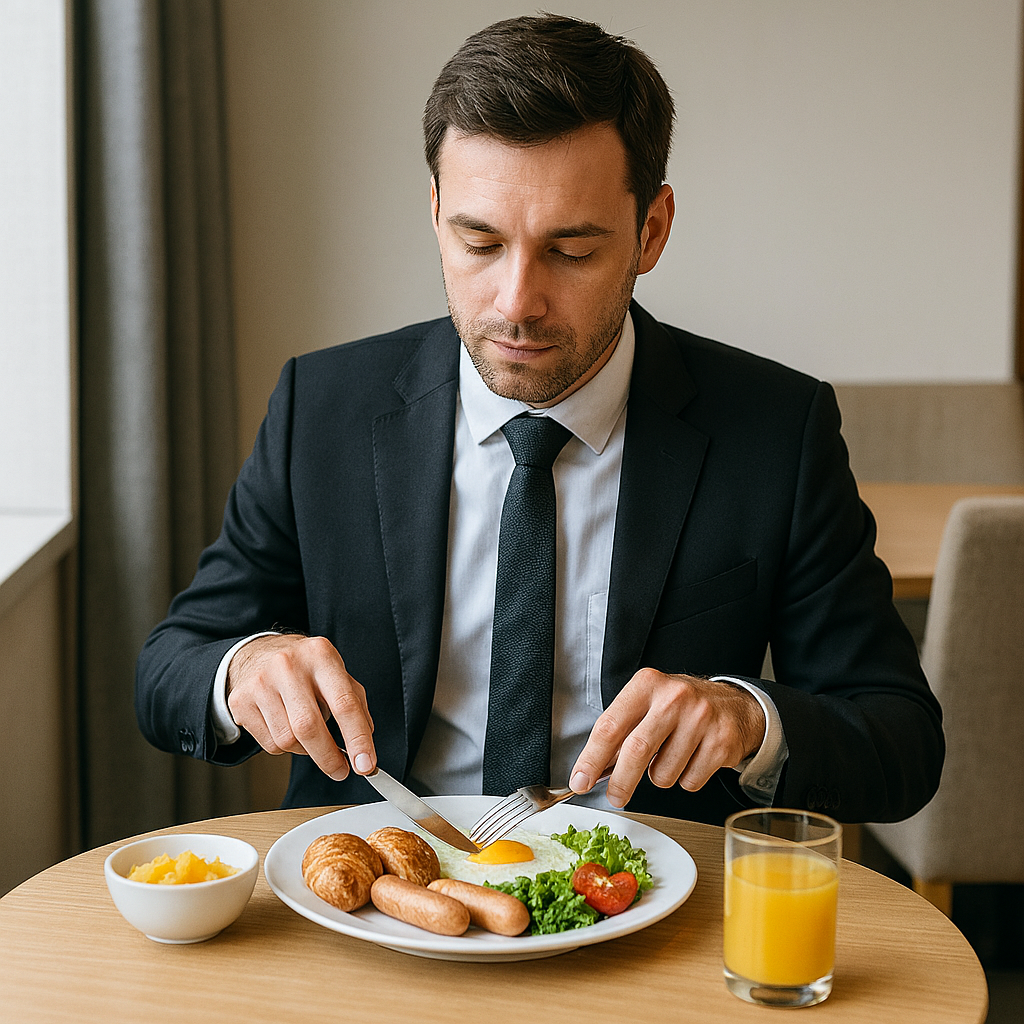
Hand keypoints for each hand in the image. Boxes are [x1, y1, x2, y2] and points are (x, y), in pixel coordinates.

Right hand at [226, 634, 375, 781]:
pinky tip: (286, 727)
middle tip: (341, 770)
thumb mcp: (335, 672)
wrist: (256, 653)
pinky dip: (285, 747)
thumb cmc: (304, 668)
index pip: (344, 703)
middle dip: (329, 757)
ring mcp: (261, 683)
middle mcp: (289, 666)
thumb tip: (364, 746)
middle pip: (310, 727)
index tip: (366, 764)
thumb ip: (355, 703)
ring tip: (308, 734)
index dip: (358, 738)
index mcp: (321, 655)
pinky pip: (270, 744)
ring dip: (305, 749)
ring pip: (288, 740)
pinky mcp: (241, 701)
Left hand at [568, 669, 764, 807]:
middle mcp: (674, 697)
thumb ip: (620, 732)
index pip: (610, 726)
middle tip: (615, 797)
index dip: (591, 758)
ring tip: (670, 756)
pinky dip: (685, 779)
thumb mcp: (646, 704)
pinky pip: (689, 781)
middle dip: (620, 782)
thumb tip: (592, 769)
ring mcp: (701, 719)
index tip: (580, 780)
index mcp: (647, 684)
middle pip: (636, 750)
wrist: (733, 704)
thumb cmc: (680, 707)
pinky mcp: (721, 742)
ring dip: (659, 777)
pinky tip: (692, 758)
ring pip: (663, 774)